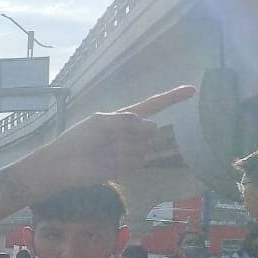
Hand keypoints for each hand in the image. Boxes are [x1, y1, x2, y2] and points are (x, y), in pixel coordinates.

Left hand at [40, 86, 194, 183]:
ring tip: (104, 151)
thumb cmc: (77, 140)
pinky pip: (137, 161)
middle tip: (109, 139)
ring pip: (144, 146)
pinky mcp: (128, 167)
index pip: (153, 105)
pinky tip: (107, 163)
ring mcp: (132, 150)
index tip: (192, 90)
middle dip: (134, 133)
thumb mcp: (99, 122)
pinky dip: (123, 161)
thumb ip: (126, 120)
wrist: (64, 165)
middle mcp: (132, 133)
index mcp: (124, 118)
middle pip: (151, 129)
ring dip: (124, 148)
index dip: (172, 98)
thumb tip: (153, 125)